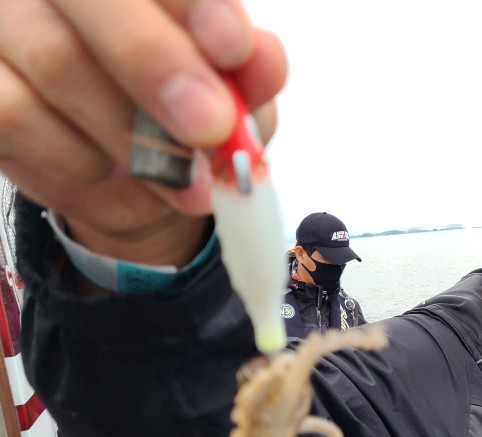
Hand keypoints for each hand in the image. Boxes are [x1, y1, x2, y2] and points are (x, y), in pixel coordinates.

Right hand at [0, 0, 285, 265]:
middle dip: (156, 62)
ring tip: (175, 175)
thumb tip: (259, 58)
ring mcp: (9, 28)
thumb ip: (250, 71)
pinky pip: (16, 116)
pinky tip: (108, 169)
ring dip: (129, 133)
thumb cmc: (189, 114)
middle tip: (209, 127)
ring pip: (56, 60)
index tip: (233, 47)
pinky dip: (76, 156)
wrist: (142, 177)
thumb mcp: (236, 96)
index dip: (194, 4)